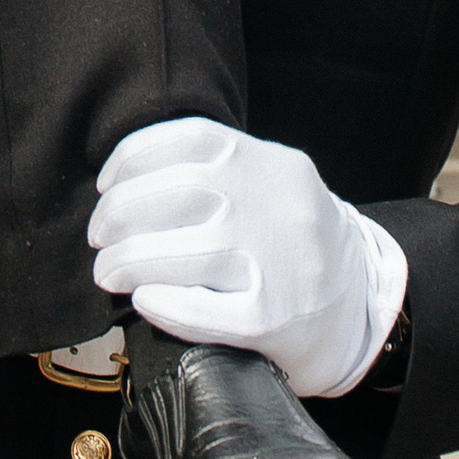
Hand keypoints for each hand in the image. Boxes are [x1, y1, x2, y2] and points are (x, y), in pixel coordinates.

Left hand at [88, 118, 408, 400]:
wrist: (358, 303)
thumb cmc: (291, 242)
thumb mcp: (270, 185)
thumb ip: (216, 171)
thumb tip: (125, 182)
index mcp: (270, 163)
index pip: (189, 139)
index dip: (132, 159)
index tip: (105, 186)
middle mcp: (277, 205)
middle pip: (179, 195)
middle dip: (120, 216)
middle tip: (99, 241)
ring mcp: (281, 262)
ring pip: (189, 253)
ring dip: (130, 262)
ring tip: (108, 274)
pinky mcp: (276, 319)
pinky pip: (211, 313)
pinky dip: (168, 305)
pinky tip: (145, 302)